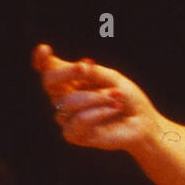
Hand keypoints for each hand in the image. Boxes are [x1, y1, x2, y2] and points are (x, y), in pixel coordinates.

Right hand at [32, 44, 160, 151]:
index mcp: (71, 81)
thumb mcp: (112, 78)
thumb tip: (78, 67)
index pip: (49, 70)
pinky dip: (99, 113)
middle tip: (83, 68)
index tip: (44, 49)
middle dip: (65, 73)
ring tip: (117, 96)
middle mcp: (64, 98)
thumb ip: (92, 73)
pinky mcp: (75, 135)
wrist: (143, 122)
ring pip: (68, 102)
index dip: (42, 60)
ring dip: (96, 97)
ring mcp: (67, 117)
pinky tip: (114, 109)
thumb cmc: (127, 98)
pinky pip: (78, 121)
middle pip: (49, 82)